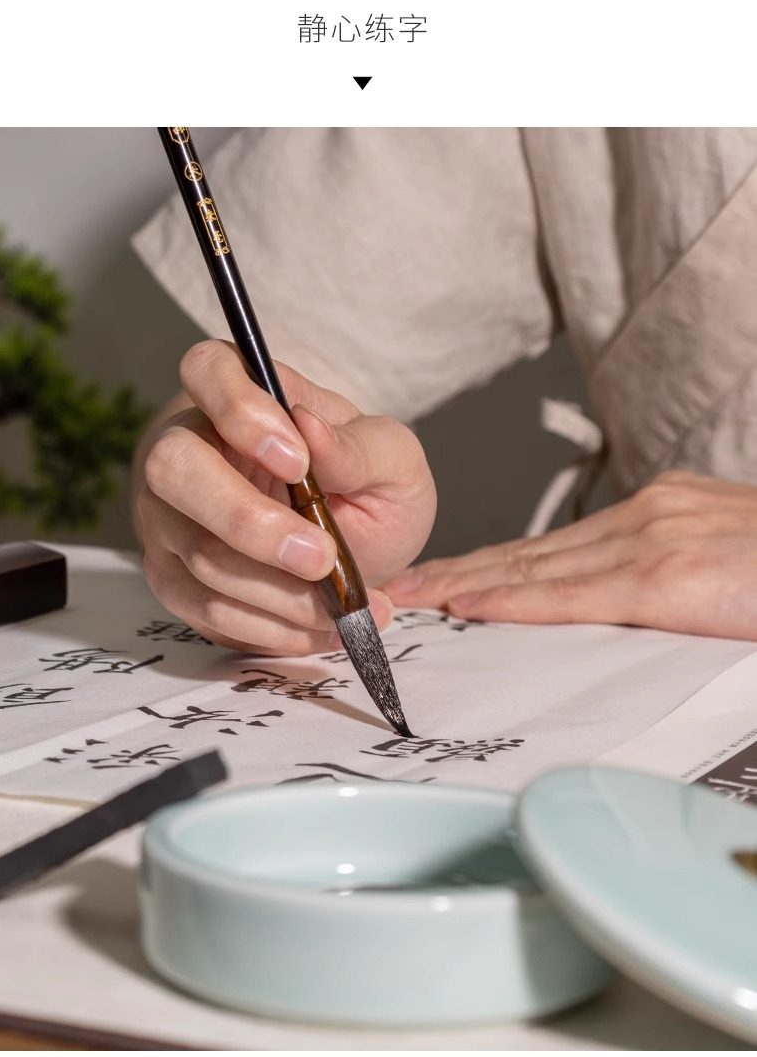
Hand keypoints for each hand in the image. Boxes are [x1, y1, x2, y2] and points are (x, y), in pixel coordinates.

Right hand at [134, 339, 436, 654]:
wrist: (362, 550)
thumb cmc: (368, 485)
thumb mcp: (393, 459)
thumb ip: (359, 446)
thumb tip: (309, 430)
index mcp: (240, 394)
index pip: (206, 370)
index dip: (239, 411)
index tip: (299, 461)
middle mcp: (188, 446)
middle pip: (172, 468)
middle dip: (249, 522)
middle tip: (323, 557)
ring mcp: (169, 515)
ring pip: (197, 553)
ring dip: (280, 592)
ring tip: (345, 603)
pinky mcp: (173, 576)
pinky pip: (205, 608)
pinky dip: (271, 628)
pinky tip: (318, 626)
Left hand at [384, 471, 756, 640]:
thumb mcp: (728, 563)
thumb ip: (674, 583)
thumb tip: (627, 612)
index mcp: (663, 513)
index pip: (559, 543)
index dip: (495, 561)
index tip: (446, 577)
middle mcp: (649, 514)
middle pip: (532, 549)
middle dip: (462, 570)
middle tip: (401, 584)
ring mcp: (655, 541)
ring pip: (536, 566)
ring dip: (466, 582)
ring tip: (412, 597)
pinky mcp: (667, 577)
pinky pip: (571, 593)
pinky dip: (512, 599)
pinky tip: (467, 605)